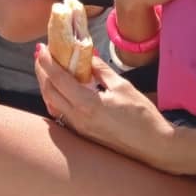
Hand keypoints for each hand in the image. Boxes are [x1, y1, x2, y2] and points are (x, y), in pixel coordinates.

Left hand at [34, 43, 176, 168]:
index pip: (58, 79)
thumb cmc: (142, 116)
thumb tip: (86, 55)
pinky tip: (59, 88)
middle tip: (41, 55)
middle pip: (48, 91)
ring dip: (46, 84)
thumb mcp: (122, 86)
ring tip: (47, 68)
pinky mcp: (82, 133)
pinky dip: (55, 97)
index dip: (47, 62)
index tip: (41, 48)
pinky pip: (60, 113)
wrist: (154, 147)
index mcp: (87, 104)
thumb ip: (100, 69)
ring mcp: (78, 128)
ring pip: (51, 103)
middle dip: (41, 71)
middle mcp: (77, 118)